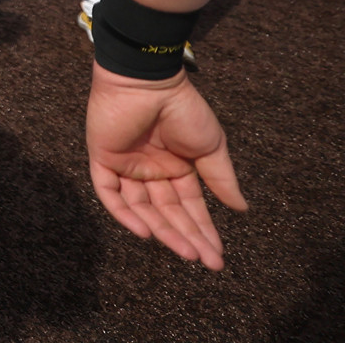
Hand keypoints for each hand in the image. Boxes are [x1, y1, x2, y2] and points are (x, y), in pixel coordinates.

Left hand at [86, 63, 245, 269]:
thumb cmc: (183, 108)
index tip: (218, 255)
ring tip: (187, 253)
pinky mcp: (103, 159)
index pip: (189, 206)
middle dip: (187, 237)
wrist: (150, 82)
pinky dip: (124, 213)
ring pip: (142, 208)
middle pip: (167, 213)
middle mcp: (150, 171)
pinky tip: (145, 232)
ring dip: (162, 231)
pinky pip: (109, 193)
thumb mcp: (210, 147)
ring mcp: (126, 166)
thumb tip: (242, 210)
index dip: (203, 230)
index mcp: (176, 167)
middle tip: (208, 262)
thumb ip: (222, 179)